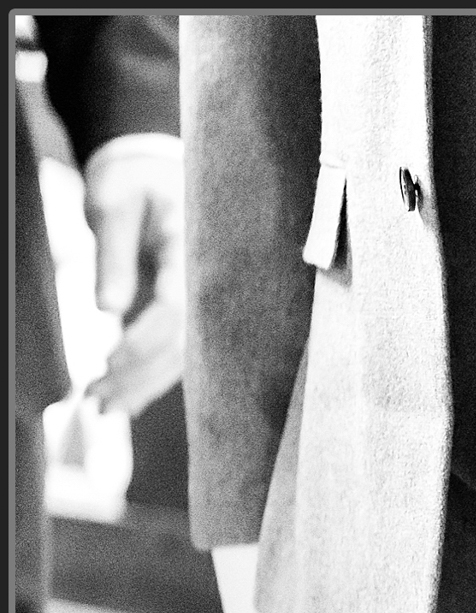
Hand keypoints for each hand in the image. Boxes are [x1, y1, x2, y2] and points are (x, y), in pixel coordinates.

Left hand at [80, 142, 185, 417]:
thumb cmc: (131, 179)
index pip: (177, 307)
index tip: (109, 361)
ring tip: (103, 408)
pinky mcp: (186, 307)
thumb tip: (107, 309)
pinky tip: (127, 400)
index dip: (145, 340)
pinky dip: (151, 378)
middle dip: (139, 376)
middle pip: (181, 343)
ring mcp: (199, 296)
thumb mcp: (113, 202)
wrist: (153, 166)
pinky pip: (177, 350)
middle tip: (96, 399)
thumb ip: (112, 253)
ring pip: (181, 354)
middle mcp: (204, 280)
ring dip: (143, 386)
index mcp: (190, 249)